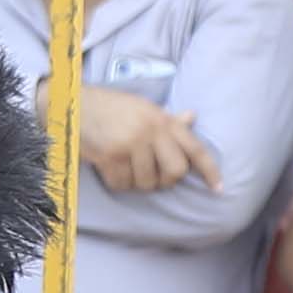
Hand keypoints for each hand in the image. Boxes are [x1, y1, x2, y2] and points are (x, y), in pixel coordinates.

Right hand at [79, 89, 220, 194]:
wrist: (74, 103)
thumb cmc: (111, 107)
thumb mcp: (143, 108)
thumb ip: (168, 120)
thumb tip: (192, 117)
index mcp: (162, 119)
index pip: (194, 148)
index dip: (209, 170)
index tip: (218, 188)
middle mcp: (151, 130)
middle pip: (175, 172)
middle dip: (164, 180)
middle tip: (150, 174)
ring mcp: (131, 142)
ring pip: (147, 183)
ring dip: (135, 182)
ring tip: (124, 166)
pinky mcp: (112, 154)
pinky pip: (123, 184)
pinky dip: (117, 182)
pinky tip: (109, 167)